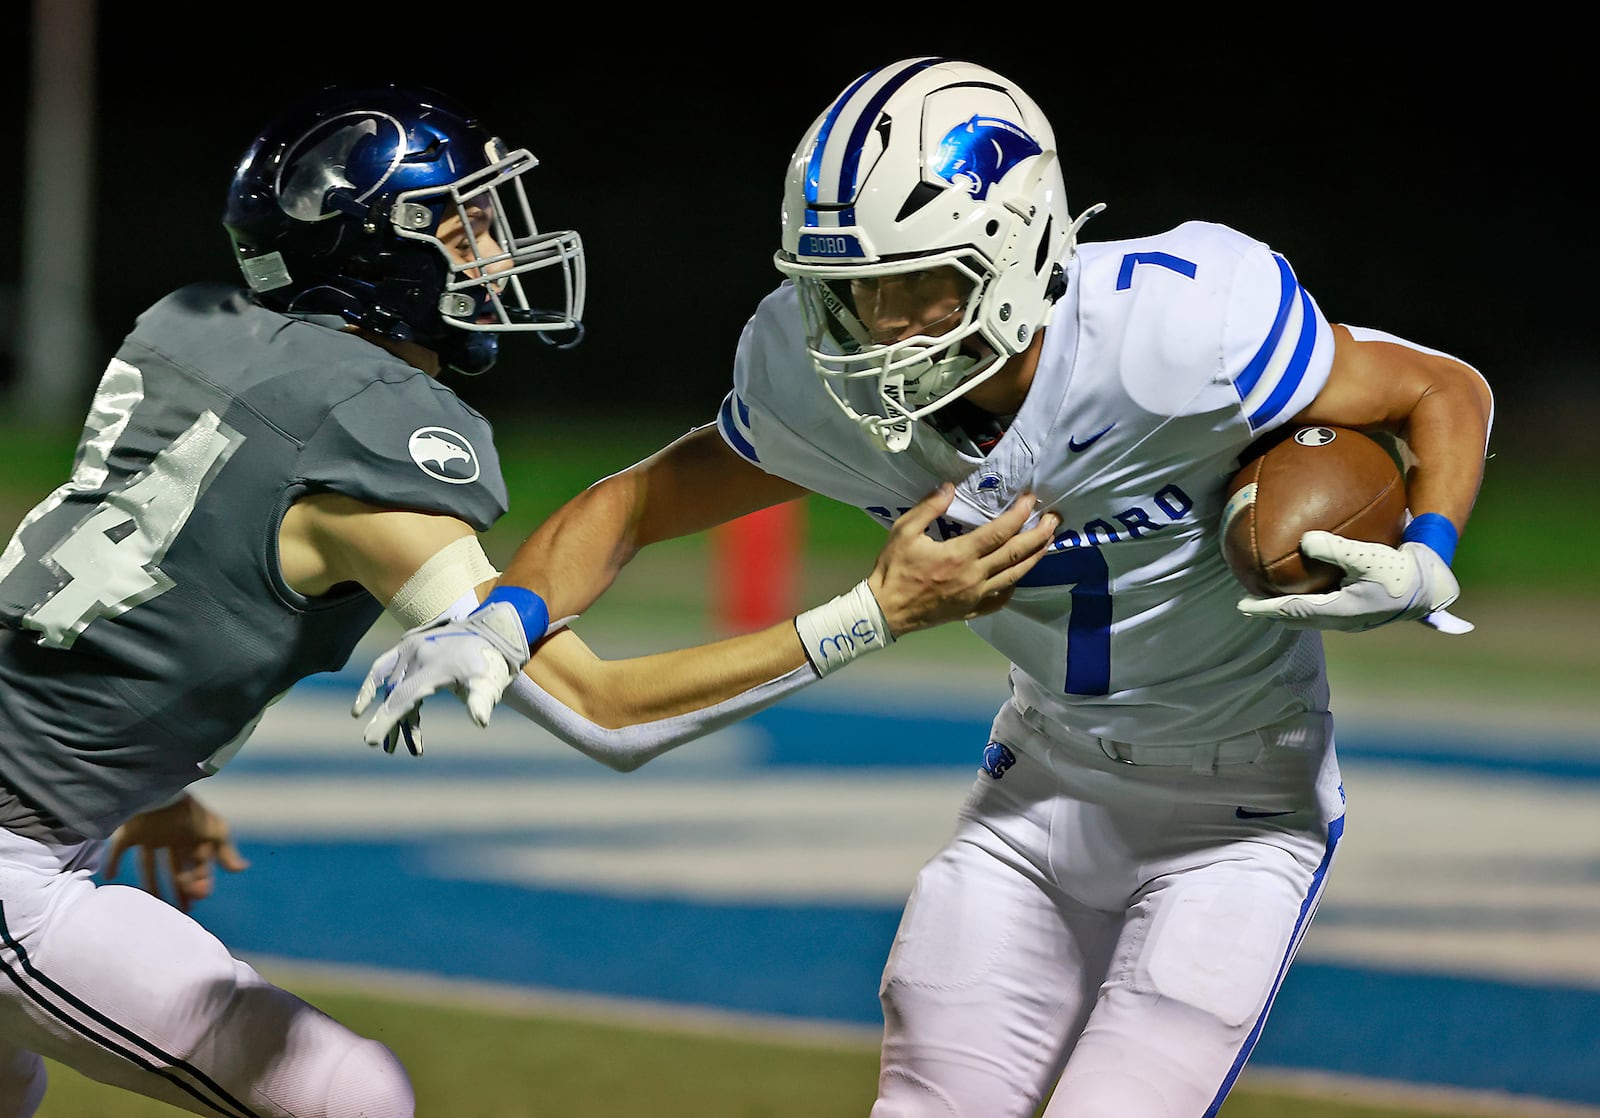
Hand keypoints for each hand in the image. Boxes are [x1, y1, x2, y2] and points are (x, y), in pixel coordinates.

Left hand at [104, 794, 249, 913]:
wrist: (162, 794)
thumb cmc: (192, 814)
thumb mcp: (215, 833)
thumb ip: (226, 852)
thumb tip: (243, 869)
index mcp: (191, 837)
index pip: (196, 864)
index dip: (199, 880)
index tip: (200, 895)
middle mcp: (171, 838)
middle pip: (175, 868)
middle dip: (181, 887)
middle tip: (184, 908)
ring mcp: (150, 836)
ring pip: (150, 865)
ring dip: (152, 884)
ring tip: (154, 904)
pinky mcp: (130, 833)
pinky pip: (119, 850)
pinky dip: (112, 862)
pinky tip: (110, 876)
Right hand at [352, 592, 539, 752]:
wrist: (491, 631)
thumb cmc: (490, 663)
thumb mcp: (490, 683)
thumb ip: (481, 701)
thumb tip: (480, 721)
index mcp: (436, 665)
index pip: (405, 696)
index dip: (388, 719)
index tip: (369, 740)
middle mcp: (418, 654)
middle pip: (395, 694)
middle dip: (386, 722)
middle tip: (378, 746)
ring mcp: (410, 648)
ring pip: (391, 686)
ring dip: (389, 713)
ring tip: (390, 744)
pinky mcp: (406, 645)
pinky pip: (382, 667)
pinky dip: (372, 687)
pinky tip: (362, 707)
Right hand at [869, 484, 1060, 636]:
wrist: (885, 611)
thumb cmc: (894, 569)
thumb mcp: (904, 531)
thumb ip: (929, 507)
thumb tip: (949, 486)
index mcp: (959, 554)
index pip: (999, 532)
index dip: (1019, 514)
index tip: (1031, 499)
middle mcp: (974, 576)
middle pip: (1015, 554)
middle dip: (1038, 535)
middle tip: (1054, 519)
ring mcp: (975, 596)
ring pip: (1014, 576)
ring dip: (1035, 558)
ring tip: (1049, 542)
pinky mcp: (971, 610)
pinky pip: (1000, 599)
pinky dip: (1013, 586)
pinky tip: (1017, 576)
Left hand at [1236, 530, 1468, 632]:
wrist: (1436, 587)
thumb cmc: (1403, 572)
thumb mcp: (1367, 556)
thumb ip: (1334, 548)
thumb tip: (1304, 540)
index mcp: (1339, 612)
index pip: (1291, 612)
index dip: (1264, 609)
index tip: (1240, 606)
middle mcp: (1343, 620)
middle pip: (1298, 619)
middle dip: (1272, 612)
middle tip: (1249, 605)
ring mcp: (1353, 618)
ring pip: (1312, 616)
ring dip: (1290, 610)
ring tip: (1272, 599)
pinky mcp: (1363, 610)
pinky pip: (1327, 608)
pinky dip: (1309, 601)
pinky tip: (1312, 587)